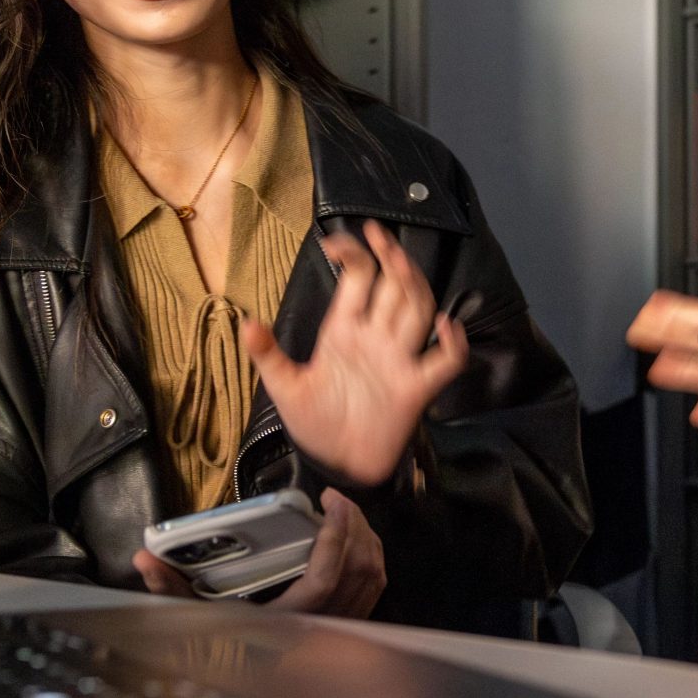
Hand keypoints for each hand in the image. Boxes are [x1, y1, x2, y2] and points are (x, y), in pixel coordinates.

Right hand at [130, 489, 386, 616]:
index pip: (326, 576)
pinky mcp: (349, 628)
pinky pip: (373, 590)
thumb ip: (169, 588)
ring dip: (367, 540)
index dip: (336, 536)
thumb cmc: (221, 657)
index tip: (330, 503)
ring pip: (373, 578)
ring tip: (346, 514)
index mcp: (290, 623)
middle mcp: (322, 628)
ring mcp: (340, 629)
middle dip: (356, 526)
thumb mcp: (193, 620)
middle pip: (361, 570)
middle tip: (336, 499)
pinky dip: (371, 561)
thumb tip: (143, 557)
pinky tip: (354, 544)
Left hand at [242, 221, 466, 484]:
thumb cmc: (315, 423)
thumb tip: (246, 322)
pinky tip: (445, 327)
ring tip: (400, 262)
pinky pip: (444, 363)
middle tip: (380, 233)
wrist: (335, 463)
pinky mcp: (415, 389)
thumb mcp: (284, 388)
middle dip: (390, 256)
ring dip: (413, 284)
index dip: (352, 254)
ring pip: (418, 310)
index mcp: (344, 329)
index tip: (334, 240)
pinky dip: (452, 345)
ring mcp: (399, 360)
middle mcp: (376, 337)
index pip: (358, 278)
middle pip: (393, 285)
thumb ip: (268, 355)